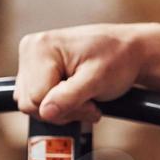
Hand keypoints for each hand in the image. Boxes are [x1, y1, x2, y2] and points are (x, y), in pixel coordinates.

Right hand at [14, 23, 156, 123]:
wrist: (129, 50)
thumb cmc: (118, 59)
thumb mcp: (97, 80)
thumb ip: (70, 97)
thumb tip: (45, 112)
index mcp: (41, 47)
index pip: (35, 98)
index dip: (64, 109)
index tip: (90, 104)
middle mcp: (31, 50)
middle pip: (30, 103)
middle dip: (62, 110)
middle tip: (90, 103)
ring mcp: (31, 59)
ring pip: (32, 104)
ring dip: (61, 109)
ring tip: (85, 98)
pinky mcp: (36, 69)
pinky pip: (37, 99)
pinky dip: (57, 104)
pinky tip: (76, 95)